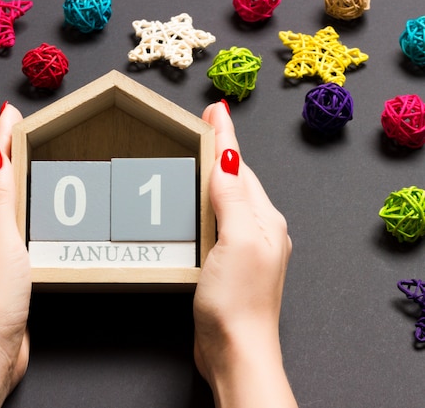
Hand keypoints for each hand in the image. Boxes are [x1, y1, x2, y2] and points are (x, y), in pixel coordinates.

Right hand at [193, 102, 296, 407]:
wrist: (235, 350)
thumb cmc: (238, 301)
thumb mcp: (236, 241)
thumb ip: (232, 198)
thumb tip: (228, 156)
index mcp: (265, 220)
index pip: (241, 167)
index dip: (225, 137)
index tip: (215, 109)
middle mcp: (259, 230)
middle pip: (237, 179)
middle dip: (221, 150)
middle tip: (205, 124)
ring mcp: (244, 247)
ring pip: (227, 200)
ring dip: (213, 175)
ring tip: (199, 155)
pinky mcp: (228, 264)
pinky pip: (217, 221)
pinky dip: (205, 204)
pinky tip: (195, 204)